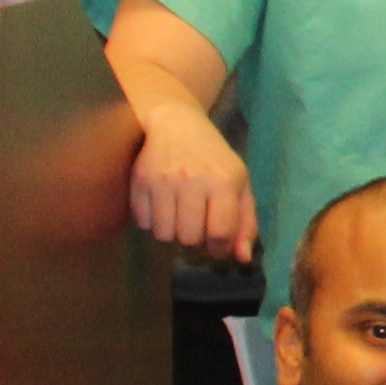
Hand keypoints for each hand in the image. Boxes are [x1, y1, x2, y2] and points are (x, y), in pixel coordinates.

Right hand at [122, 102, 258, 264]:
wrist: (177, 124)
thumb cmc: (214, 159)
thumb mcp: (240, 184)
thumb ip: (246, 222)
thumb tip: (243, 259)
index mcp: (224, 181)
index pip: (219, 234)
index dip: (219, 249)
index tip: (216, 245)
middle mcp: (192, 180)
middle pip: (189, 239)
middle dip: (194, 242)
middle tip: (196, 229)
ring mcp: (163, 180)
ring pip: (163, 235)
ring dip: (172, 234)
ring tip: (179, 217)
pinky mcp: (139, 181)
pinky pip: (143, 223)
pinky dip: (152, 222)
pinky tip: (162, 206)